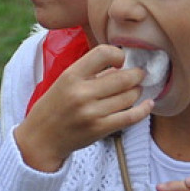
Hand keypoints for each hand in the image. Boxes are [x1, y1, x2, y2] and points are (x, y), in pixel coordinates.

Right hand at [14, 44, 151, 171]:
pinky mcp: (99, 129)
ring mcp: (91, 112)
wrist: (41, 137)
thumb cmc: (53, 106)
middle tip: (139, 75)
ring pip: (129, 96)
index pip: (103, 53)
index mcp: (70, 76)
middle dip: (137, 75)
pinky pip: (131, 117)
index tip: (120, 61)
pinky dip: (143, 109)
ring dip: (137, 92)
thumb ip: (89, 73)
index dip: (118, 55)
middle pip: (123, 77)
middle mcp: (81, 93)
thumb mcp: (63, 82)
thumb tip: (122, 65)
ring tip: (134, 91)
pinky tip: (148, 104)